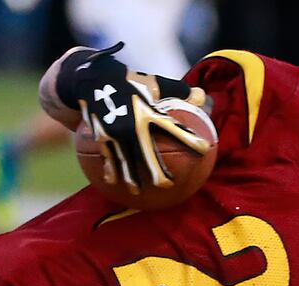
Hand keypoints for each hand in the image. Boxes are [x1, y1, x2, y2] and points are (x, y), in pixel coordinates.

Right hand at [54, 42, 209, 192]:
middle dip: (158, 172)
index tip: (204, 149)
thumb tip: (201, 95)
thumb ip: (177, 90)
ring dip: (132, 179)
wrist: (94, 79)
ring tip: (137, 192)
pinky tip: (112, 181)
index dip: (189, 138)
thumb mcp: (155, 82)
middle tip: (168, 185)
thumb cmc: (130, 82)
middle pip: (147, 155)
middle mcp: (134, 126)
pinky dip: (110, 170)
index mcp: (149, 112)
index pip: (174, 128)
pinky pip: (108, 157)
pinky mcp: (102, 138)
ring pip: (126, 162)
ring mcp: (116, 134)